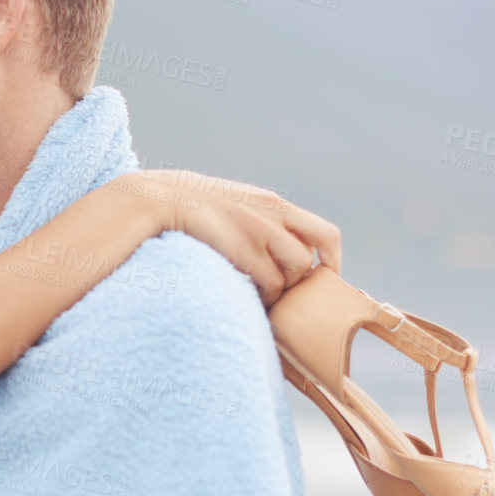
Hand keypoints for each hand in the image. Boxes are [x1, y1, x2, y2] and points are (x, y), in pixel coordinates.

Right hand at [115, 170, 340, 305]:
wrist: (162, 198)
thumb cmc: (194, 209)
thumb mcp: (236, 207)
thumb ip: (259, 224)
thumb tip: (274, 255)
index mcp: (274, 204)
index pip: (324, 233)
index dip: (332, 260)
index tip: (325, 278)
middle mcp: (274, 215)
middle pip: (316, 252)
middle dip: (312, 279)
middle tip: (301, 296)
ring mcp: (260, 231)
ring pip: (296, 271)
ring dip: (284, 290)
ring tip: (266, 297)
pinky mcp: (243, 248)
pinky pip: (270, 282)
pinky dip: (266, 296)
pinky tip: (252, 297)